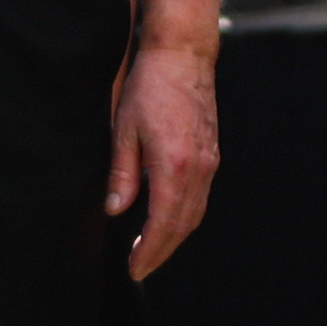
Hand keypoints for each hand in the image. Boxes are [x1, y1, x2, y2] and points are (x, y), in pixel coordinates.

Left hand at [103, 39, 216, 278]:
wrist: (182, 56)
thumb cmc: (149, 88)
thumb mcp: (123, 130)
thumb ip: (122, 174)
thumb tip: (114, 210)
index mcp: (175, 166)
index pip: (163, 223)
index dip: (149, 251)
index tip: (135, 268)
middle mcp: (199, 170)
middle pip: (183, 225)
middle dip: (162, 251)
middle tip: (140, 268)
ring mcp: (210, 163)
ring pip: (195, 214)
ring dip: (174, 237)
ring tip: (151, 251)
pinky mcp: (212, 155)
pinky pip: (200, 197)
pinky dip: (184, 216)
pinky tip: (167, 220)